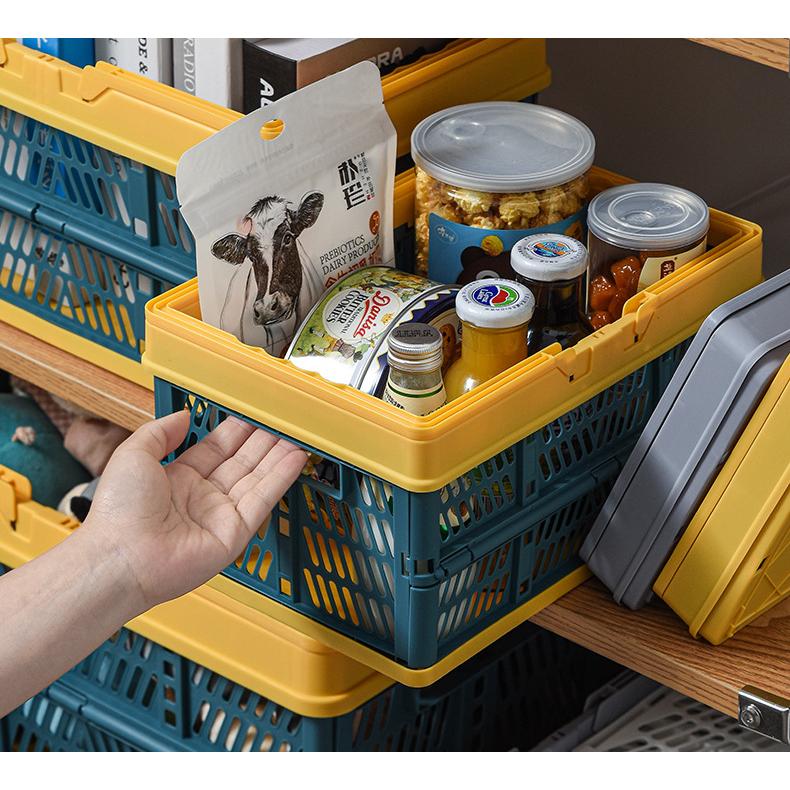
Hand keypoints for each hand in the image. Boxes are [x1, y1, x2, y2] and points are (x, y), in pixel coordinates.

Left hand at [82, 411, 306, 609]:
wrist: (119, 556)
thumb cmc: (118, 511)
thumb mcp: (134, 455)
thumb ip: (161, 432)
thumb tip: (185, 415)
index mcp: (177, 479)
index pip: (217, 449)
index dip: (237, 430)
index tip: (253, 412)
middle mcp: (202, 497)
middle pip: (242, 461)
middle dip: (263, 440)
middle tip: (283, 419)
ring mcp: (221, 515)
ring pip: (258, 477)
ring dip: (279, 455)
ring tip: (298, 433)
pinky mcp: (236, 532)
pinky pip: (263, 499)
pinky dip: (281, 478)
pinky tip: (296, 458)